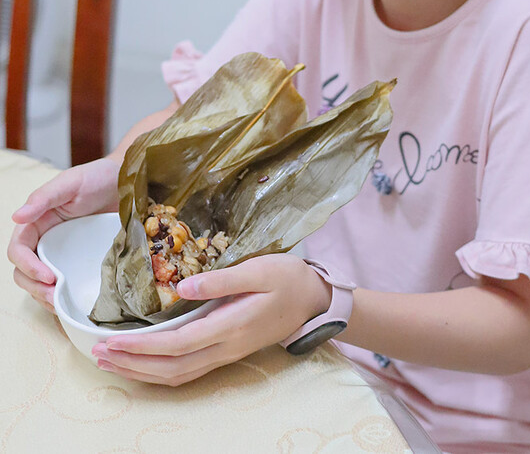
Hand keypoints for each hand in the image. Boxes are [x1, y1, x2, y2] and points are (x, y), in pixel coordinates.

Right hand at [8, 156, 119, 311]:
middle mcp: (45, 238)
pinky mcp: (78, 259)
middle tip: (55, 297)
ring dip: (46, 296)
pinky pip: (64, 281)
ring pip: (40, 281)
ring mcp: (61, 251)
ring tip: (62, 305)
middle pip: (24, 271)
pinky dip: (62, 295)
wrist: (127, 181)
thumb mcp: (70, 183)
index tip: (47, 276)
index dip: (27, 266)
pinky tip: (71, 303)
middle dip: (35, 287)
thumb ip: (43, 198)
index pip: (18, 250)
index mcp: (36, 221)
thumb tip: (16, 217)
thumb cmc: (97, 177)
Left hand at [91, 253, 331, 384]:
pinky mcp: (228, 351)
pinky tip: (147, 362)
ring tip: (113, 361)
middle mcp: (225, 347)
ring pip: (178, 375)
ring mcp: (227, 353)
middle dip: (133, 364)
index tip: (111, 341)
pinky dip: (161, 371)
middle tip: (99, 355)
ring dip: (144, 371)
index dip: (141, 347)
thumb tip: (182, 288)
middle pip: (171, 368)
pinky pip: (188, 370)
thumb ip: (221, 279)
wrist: (314, 300)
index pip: (176, 344)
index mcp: (229, 326)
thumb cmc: (287, 278)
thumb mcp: (258, 269)